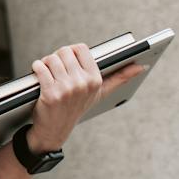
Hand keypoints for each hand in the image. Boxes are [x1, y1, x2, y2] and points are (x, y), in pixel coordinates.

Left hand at [24, 44, 147, 151]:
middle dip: (57, 57)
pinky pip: (40, 68)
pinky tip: (38, 74)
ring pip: (51, 58)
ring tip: (47, 73)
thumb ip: (120, 77)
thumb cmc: (77, 107)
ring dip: (45, 63)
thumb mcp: (100, 93)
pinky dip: (36, 68)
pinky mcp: (51, 93)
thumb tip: (142, 66)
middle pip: (64, 51)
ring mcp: (67, 89)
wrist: (55, 130)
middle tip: (55, 68)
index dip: (71, 51)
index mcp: (95, 80)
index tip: (68, 61)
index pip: (81, 48)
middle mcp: (83, 84)